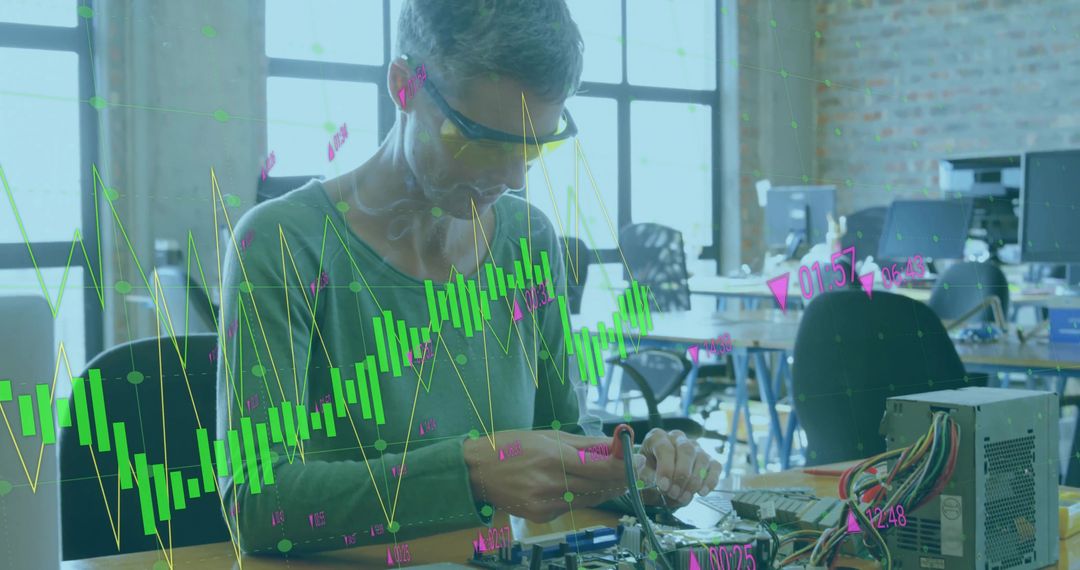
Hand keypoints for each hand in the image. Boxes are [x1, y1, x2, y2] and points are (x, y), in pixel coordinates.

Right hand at [463, 430, 644, 522]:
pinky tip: (577, 486)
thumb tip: (615, 444)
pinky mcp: (540, 515)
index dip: (623, 466)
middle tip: (630, 469)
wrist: (475, 471)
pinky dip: (580, 496)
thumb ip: (584, 444)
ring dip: (602, 488)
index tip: (637, 461)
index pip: (600, 468)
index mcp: (552, 458)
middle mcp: (549, 484)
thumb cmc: (510, 447)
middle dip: (617, 478)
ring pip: (588, 499)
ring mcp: (544, 503)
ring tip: (608, 476)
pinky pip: (571, 506)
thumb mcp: (547, 437)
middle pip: (598, 486)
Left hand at [636, 429, 721, 508]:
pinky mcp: (708, 459)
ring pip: (701, 458)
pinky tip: (701, 492)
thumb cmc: (648, 476)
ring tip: (683, 497)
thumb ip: (635, 470)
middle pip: (686, 450)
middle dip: (681, 475)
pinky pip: (715, 467)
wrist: (659, 483)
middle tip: (674, 493)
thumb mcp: (637, 474)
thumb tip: (640, 461)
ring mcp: (695, 447)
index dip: (665, 468)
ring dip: (693, 481)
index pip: (665, 447)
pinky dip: (710, 481)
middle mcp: (677, 438)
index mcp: (657, 437)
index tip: (663, 486)